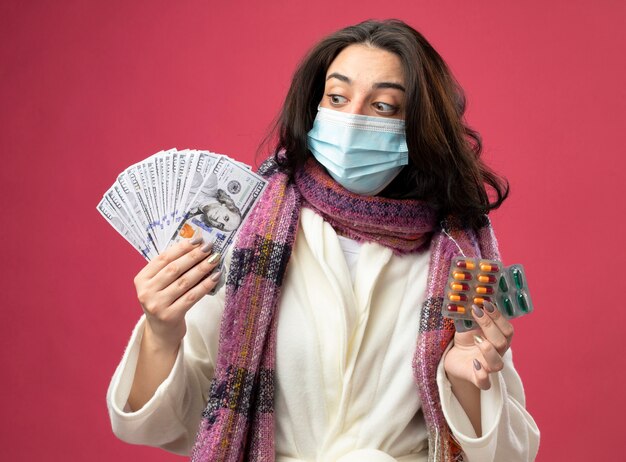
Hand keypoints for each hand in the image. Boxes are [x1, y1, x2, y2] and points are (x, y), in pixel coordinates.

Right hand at [133, 237, 221, 351]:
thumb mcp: (159, 284)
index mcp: (141, 279)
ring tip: (214, 259)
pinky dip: (205, 285)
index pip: (163, 258)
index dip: (181, 248)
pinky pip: (192, 296)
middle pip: (174, 269)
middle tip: (209, 247)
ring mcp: (157, 305)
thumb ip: (170, 267)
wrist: (161, 333)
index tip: (197, 240)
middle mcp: (146, 292)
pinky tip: (215, 277)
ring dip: (202, 268)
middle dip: (194, 256)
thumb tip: (195, 245)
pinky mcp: (170, 316)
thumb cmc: (164, 302)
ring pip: (184, 281)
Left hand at [444, 300, 513, 389]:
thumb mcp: (468, 324)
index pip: (507, 329)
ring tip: (476, 339)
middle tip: (476, 312)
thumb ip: (473, 314)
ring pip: (498, 364)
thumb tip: (471, 295)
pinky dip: (482, 374)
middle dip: (490, 326)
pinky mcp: (477, 379)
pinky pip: (484, 382)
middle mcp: (497, 353)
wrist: (454, 358)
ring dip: (488, 350)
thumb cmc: (466, 339)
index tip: (485, 303)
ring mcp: (488, 367)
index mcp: (499, 339)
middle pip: (503, 342)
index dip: (498, 316)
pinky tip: (475, 363)